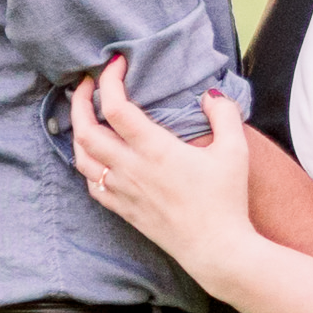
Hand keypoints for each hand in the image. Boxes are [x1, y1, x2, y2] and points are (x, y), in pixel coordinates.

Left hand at [73, 68, 258, 279]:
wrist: (216, 250)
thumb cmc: (226, 200)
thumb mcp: (235, 151)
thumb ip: (224, 115)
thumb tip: (210, 96)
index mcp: (154, 149)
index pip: (115, 107)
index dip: (109, 80)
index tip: (115, 63)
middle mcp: (131, 168)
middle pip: (85, 130)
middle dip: (79, 101)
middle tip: (86, 84)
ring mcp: (123, 191)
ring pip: (82, 158)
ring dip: (78, 132)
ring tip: (86, 117)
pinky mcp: (124, 210)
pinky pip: (92, 184)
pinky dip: (87, 165)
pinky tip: (97, 158)